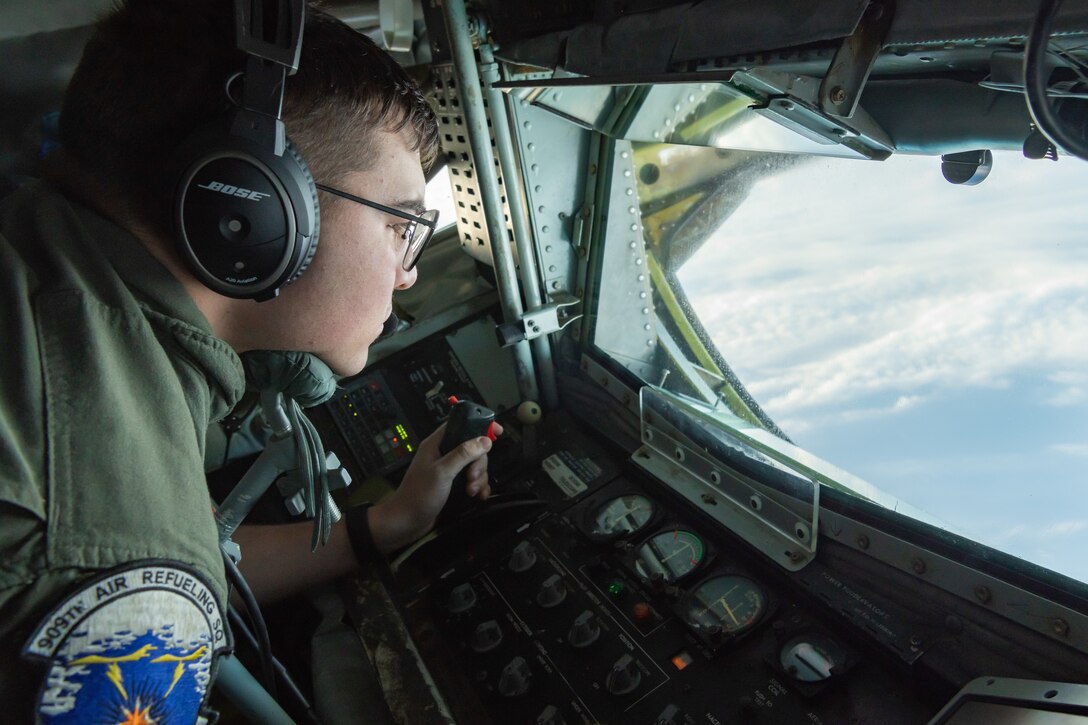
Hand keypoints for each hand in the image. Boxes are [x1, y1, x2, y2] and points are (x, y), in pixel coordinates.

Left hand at [366, 421, 503, 551]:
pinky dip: (479, 488)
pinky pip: (475, 481)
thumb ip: (463, 454)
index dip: (479, 425)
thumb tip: (483, 440)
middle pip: (474, 448)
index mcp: (437, 444)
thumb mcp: (442, 472)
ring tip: (470, 491)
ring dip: (479, 478)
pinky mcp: (455, 485)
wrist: (408, 523)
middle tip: (471, 477)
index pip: (461, 425)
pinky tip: (477, 496)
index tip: (497, 432)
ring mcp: (450, 471)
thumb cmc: (417, 496)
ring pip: (476, 466)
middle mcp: (444, 455)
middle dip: (478, 463)